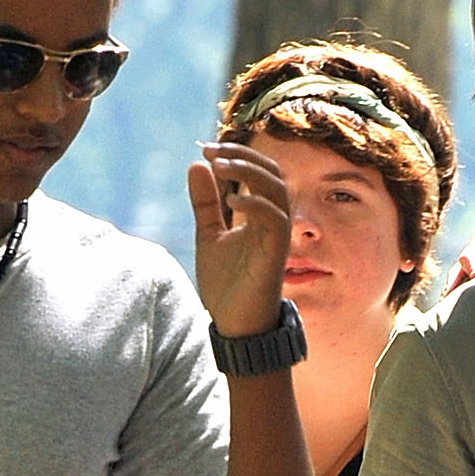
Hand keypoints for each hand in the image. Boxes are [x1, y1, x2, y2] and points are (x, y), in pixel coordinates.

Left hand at [189, 140, 291, 339]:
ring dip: (249, 172)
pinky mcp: (276, 253)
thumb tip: (197, 164)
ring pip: (277, 189)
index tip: (206, 149)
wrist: (235, 326)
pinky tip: (230, 198)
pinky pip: (275, 218)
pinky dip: (255, 202)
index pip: (259, 170)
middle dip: (243, 155)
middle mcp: (273, 220)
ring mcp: (277, 236)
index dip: (236, 154)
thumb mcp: (209, 234)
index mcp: (260, 214)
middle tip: (212, 152)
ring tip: (220, 167)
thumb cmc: (226, 284)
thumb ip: (205, 202)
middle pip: (272, 172)